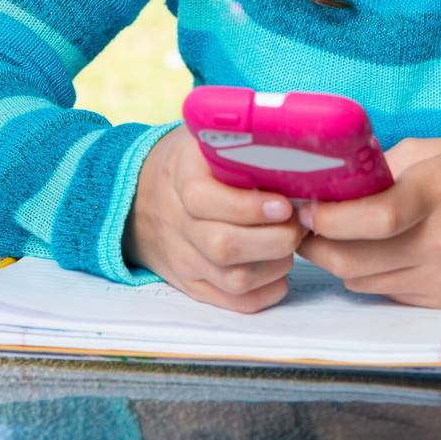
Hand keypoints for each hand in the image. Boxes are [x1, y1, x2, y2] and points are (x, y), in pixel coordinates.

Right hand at [124, 125, 308, 313]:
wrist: (141, 197)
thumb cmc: (191, 163)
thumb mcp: (204, 140)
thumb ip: (239, 141)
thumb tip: (292, 137)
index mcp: (181, 178)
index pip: (206, 200)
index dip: (250, 207)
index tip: (284, 203)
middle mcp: (179, 223)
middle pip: (224, 246)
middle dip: (275, 239)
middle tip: (299, 224)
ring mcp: (184, 258)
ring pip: (232, 278)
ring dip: (275, 265)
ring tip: (291, 244)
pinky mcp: (194, 283)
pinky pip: (232, 302)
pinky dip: (265, 293)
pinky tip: (281, 272)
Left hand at [295, 137, 440, 307]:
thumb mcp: (428, 152)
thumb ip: (379, 169)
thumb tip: (328, 188)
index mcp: (439, 191)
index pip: (377, 216)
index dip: (330, 218)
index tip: (306, 210)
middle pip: (356, 260)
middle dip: (317, 246)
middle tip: (303, 228)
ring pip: (363, 282)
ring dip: (341, 261)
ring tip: (340, 236)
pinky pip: (386, 293)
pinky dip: (371, 275)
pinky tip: (379, 252)